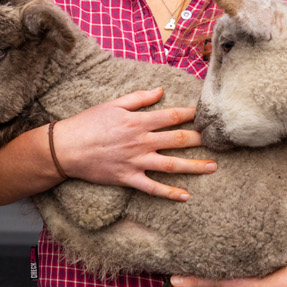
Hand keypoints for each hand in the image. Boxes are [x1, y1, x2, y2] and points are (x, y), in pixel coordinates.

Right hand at [54, 87, 214, 200]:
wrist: (66, 149)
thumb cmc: (88, 123)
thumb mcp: (113, 104)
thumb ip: (139, 98)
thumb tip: (160, 91)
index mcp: (139, 121)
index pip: (173, 116)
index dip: (192, 114)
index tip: (208, 115)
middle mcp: (142, 141)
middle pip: (178, 140)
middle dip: (201, 140)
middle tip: (220, 141)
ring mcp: (136, 161)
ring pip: (172, 165)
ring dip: (194, 166)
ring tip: (213, 167)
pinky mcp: (128, 178)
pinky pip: (153, 188)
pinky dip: (170, 193)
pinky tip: (186, 196)